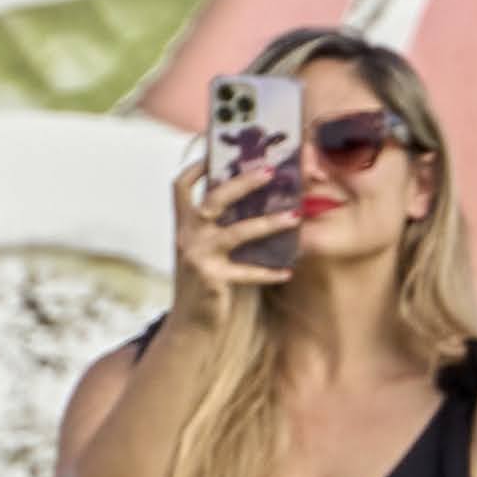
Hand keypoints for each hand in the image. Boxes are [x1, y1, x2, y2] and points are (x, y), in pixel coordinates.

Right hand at [168, 138, 299, 323]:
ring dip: (268, 223)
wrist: (189, 325)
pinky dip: (269, 272)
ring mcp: (198, 257)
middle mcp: (187, 236)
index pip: (181, 186)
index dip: (197, 167)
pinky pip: (247, 272)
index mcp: (184, 225)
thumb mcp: (204, 249)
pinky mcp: (211, 279)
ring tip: (295, 215)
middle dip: (242, 183)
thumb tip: (254, 201)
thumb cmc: (203, 282)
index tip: (217, 151)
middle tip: (270, 171)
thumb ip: (218, 226)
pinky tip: (287, 272)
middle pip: (212, 200)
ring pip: (237, 232)